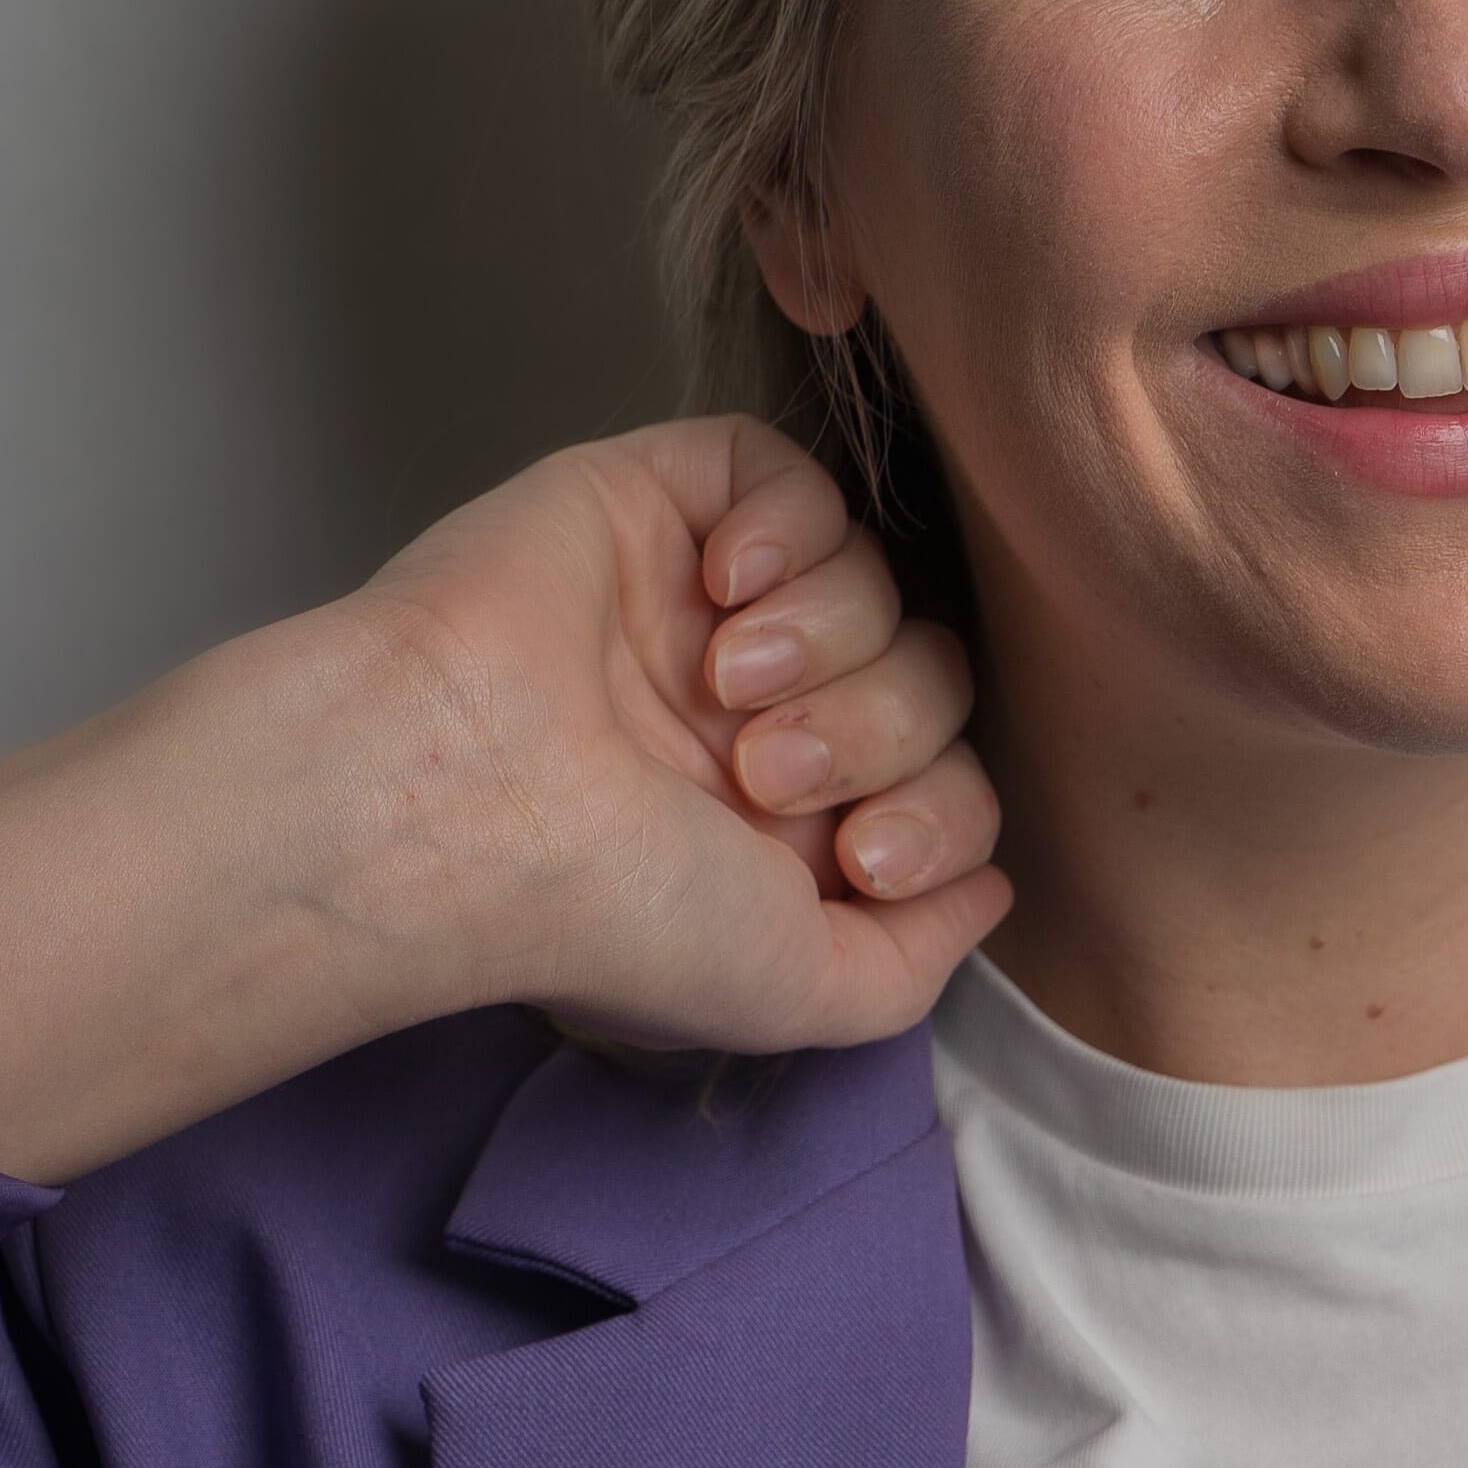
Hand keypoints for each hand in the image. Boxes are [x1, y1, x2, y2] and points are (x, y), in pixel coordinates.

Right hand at [342, 414, 1007, 1053]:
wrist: (470, 803)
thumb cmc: (612, 910)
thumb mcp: (801, 991)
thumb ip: (917, 959)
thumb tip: (996, 884)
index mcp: (783, 826)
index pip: (947, 786)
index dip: (939, 814)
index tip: (857, 857)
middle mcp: (756, 712)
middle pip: (930, 680)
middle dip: (878, 730)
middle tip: (762, 773)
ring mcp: (708, 605)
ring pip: (879, 579)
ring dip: (830, 641)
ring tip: (724, 687)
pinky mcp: (659, 502)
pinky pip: (795, 476)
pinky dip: (790, 528)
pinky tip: (720, 588)